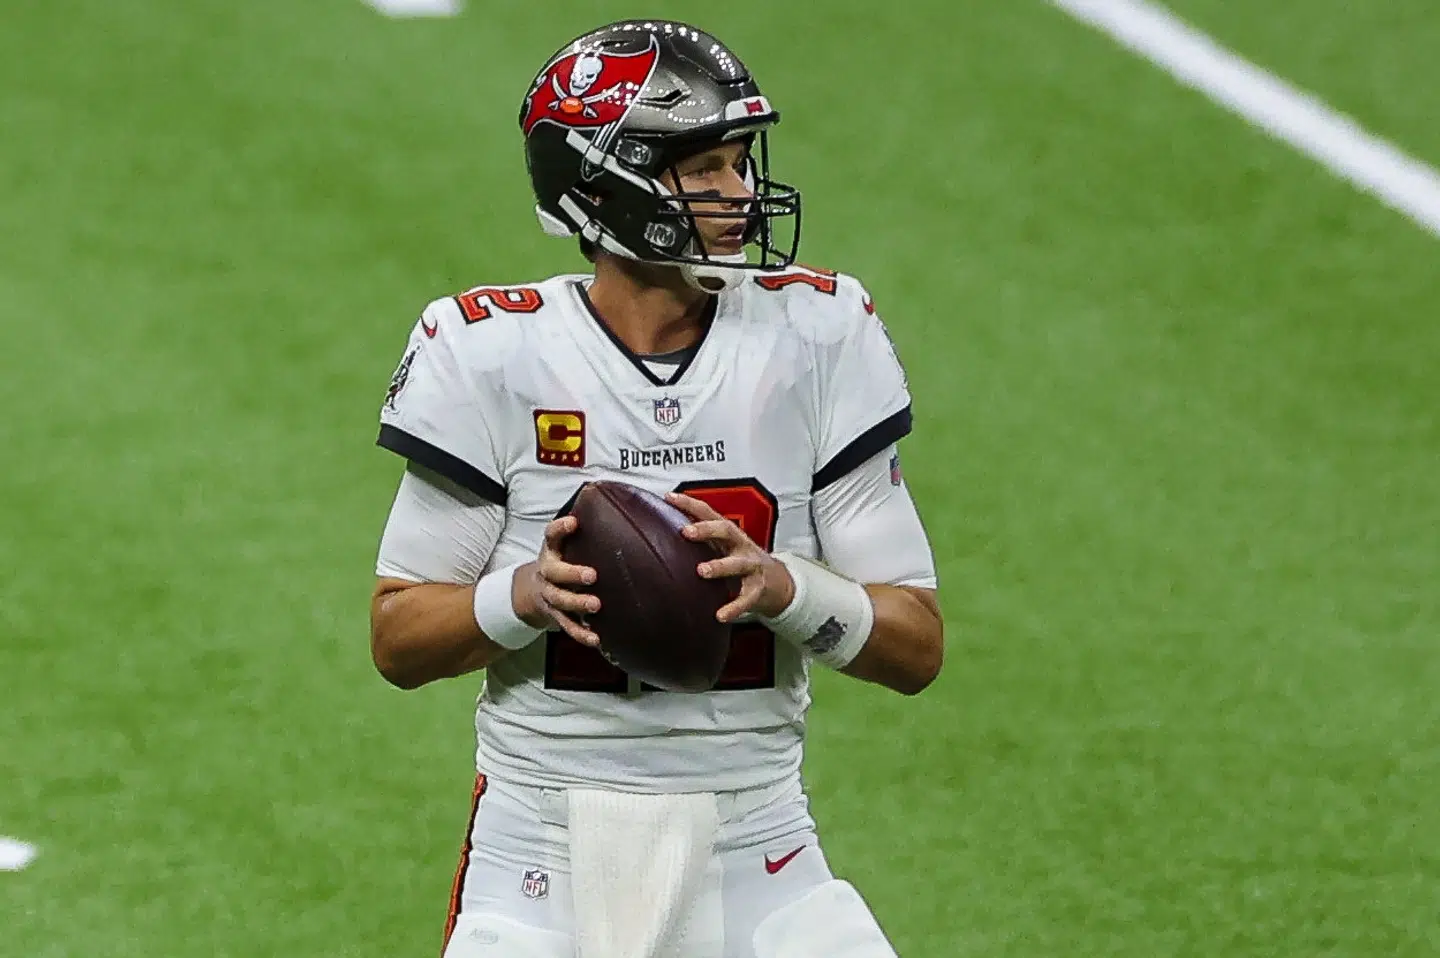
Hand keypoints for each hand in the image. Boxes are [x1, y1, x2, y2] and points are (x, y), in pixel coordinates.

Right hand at [512, 516, 600, 647]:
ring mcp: (550, 595)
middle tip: (592, 575)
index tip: (573, 521)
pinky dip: (581, 633)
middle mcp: (547, 572)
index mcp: (551, 552)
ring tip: (596, 606)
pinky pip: (567, 626)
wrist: (530, 593)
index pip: (551, 536)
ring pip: (560, 600)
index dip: (560, 528)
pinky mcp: (556, 615)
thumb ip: (587, 533)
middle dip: (572, 573)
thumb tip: (622, 506)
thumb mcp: (566, 547)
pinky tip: (596, 638)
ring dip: (577, 603)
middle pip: (555, 573)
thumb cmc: (561, 563)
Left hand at [665, 492, 794, 622]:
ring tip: (702, 571)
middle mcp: (741, 546)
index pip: (709, 513)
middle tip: (686, 532)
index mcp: (729, 534)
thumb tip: (662, 529)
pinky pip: (746, 599)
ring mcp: (752, 567)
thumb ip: (701, 538)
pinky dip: (733, 607)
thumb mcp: (723, 546)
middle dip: (707, 529)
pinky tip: (720, 615)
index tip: (670, 498)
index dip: (690, 504)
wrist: (778, 582)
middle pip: (727, 531)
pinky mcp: (757, 590)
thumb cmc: (741, 561)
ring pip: (738, 564)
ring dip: (720, 566)